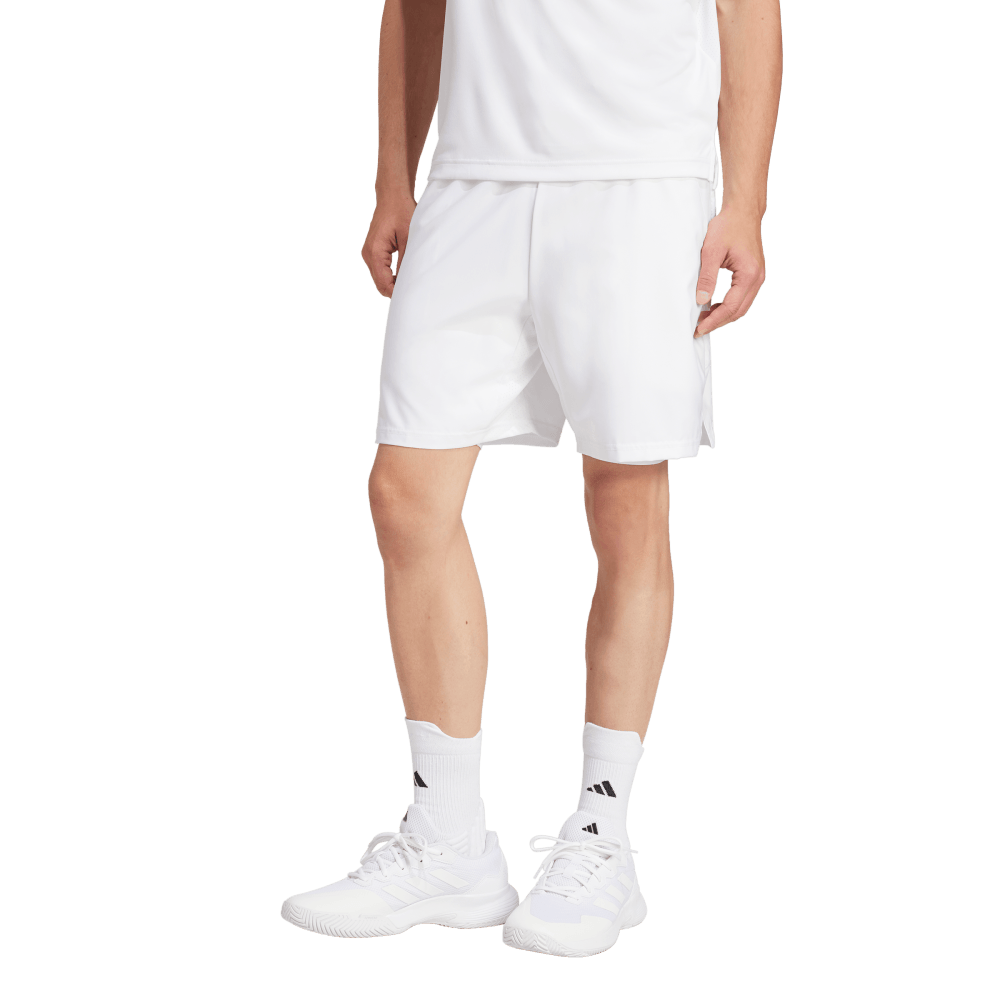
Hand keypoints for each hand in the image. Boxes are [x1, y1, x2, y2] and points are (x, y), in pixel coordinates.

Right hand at [361, 194, 416, 297]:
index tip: (412, 297)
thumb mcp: (409, 238)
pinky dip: (391, 276)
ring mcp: (369, 253)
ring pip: (380, 279)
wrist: (392, 196)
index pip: (384, 283)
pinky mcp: (373, 252)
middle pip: (380, 284)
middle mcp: (368, 254)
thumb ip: (406, 262)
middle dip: (395, 290)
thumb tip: (408, 283)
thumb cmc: (402, 211)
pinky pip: (380, 271)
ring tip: (410, 283)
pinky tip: (403, 275)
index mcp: (375, 252)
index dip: (397, 294)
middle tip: (414, 292)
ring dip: (393, 283)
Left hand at [694, 206, 765, 336]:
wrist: (743, 211)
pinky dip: (728, 306)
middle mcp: (758, 279)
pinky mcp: (754, 275)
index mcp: (749, 274)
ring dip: (723, 315)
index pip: (731, 307)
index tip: (699, 329)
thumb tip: (701, 301)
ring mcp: (758, 277)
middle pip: (738, 311)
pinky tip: (714, 306)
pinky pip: (742, 298)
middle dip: (718, 322)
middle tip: (699, 328)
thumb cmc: (729, 226)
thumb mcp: (712, 251)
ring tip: (704, 319)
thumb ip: (707, 277)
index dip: (714, 320)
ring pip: (741, 307)